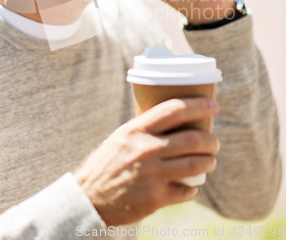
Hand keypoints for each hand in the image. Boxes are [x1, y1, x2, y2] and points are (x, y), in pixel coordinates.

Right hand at [74, 97, 219, 225]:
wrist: (90, 198)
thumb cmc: (108, 163)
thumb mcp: (122, 137)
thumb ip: (147, 128)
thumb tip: (177, 118)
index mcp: (136, 129)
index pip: (174, 109)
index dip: (199, 106)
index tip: (214, 105)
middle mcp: (146, 149)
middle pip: (193, 139)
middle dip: (211, 140)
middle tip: (214, 142)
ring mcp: (152, 174)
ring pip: (196, 164)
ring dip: (209, 162)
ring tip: (210, 161)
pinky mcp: (156, 198)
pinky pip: (187, 190)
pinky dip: (193, 187)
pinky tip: (191, 185)